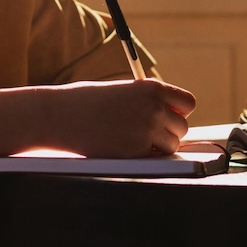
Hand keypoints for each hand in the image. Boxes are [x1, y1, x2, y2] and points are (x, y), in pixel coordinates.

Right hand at [43, 78, 195, 157]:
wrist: (59, 114)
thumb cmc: (86, 101)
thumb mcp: (120, 91)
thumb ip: (147, 101)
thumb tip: (173, 119)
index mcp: (150, 87)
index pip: (187, 103)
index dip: (178, 111)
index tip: (167, 116)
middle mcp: (153, 107)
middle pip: (182, 127)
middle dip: (166, 131)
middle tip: (142, 131)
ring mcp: (146, 130)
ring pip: (171, 145)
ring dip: (157, 146)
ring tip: (130, 139)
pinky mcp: (136, 151)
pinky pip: (155, 158)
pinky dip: (144, 157)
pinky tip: (123, 147)